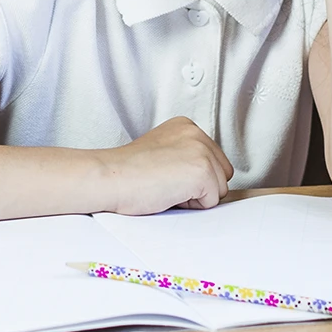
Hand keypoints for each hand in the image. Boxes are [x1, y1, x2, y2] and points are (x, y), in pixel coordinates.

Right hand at [98, 118, 235, 214]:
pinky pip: (211, 202)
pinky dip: (190, 205)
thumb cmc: (127, 172)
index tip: (165, 173)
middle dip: (198, 186)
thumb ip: (184, 155)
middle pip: (221, 174)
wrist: (110, 177)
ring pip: (219, 189)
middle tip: (165, 182)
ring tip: (166, 186)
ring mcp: (201, 151)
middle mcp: (197, 134)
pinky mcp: (202, 171)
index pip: (212, 160)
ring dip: (194, 196)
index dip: (190, 177)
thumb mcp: (161, 150)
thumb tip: (203, 178)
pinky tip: (168, 192)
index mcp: (186, 126)